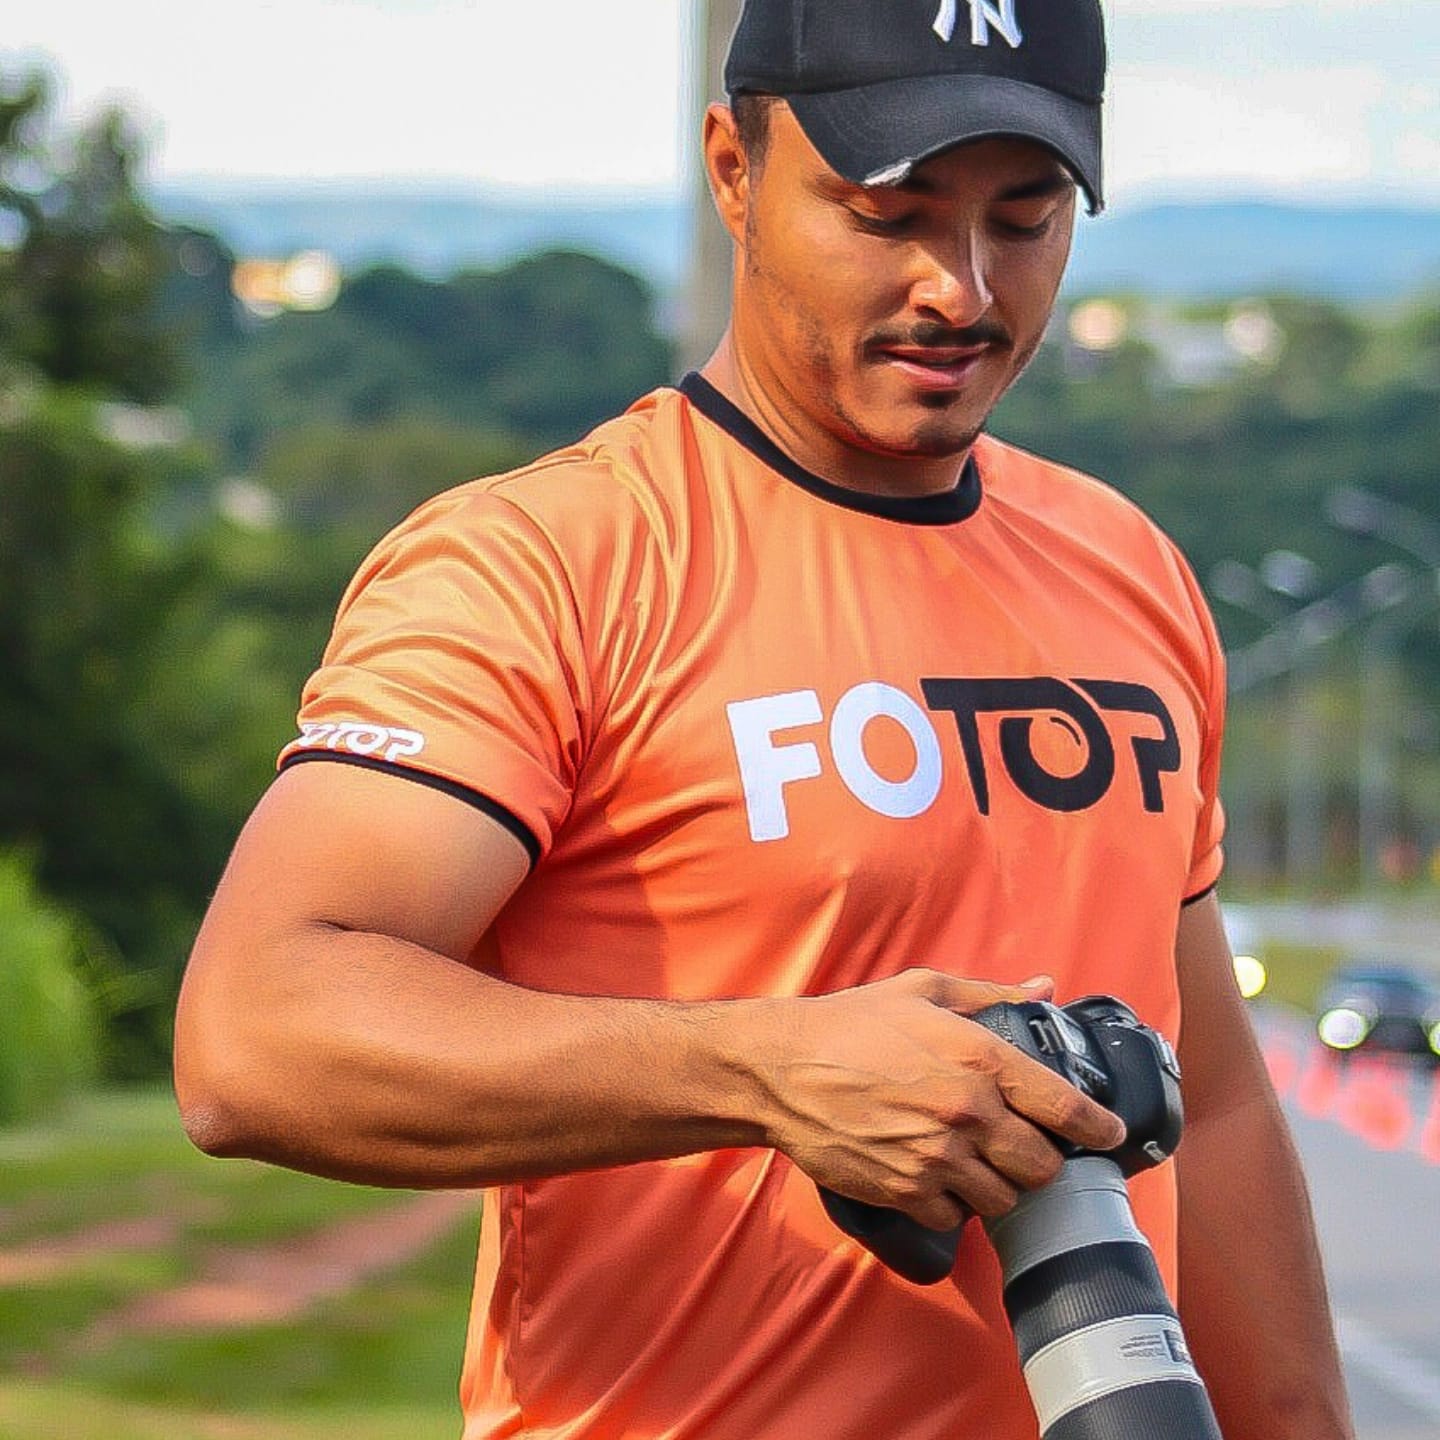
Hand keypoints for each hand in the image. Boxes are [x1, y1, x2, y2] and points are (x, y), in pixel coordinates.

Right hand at [747, 970, 1126, 1230]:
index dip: (1098, 1127)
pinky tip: (938, 1178)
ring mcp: (936, 1158)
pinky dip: (953, 1205)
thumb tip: (1044, 988)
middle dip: (1041, 1159)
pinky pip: (955, 1218)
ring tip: (979, 1164)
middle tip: (1025, 1145)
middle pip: (1043, 1166)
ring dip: (998, 1185)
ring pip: (1004, 1200)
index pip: (1067, 1107)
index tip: (1107, 1132)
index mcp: (980, 1059)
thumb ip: (991, 993)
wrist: (781, 1069)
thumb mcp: (923, 991)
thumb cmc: (850, 1024)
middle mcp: (967, 1113)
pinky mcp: (905, 1192)